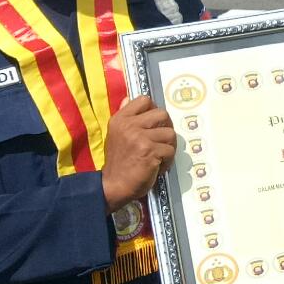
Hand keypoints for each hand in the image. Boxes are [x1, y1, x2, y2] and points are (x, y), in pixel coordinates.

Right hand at [102, 95, 176, 211]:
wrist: (112, 186)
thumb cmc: (118, 162)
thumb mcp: (116, 134)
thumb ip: (125, 116)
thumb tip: (128, 98)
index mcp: (120, 119)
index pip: (144, 100)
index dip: (154, 110)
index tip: (154, 124)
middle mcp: (129, 125)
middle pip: (162, 114)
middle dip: (166, 128)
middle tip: (162, 141)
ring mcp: (140, 138)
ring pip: (170, 133)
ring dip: (169, 147)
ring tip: (159, 156)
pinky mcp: (150, 151)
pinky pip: (170, 151)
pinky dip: (167, 161)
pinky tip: (157, 167)